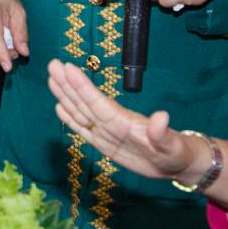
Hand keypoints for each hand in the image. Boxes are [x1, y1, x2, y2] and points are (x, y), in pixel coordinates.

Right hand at [46, 59, 203, 181]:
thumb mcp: (172, 146)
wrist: (176, 164)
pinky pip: (84, 129)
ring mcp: (107, 133)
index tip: (68, 68)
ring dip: (65, 96)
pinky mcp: (105, 144)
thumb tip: (162, 116)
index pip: (99, 103)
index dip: (83, 87)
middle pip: (85, 102)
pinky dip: (70, 119)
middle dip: (68, 85)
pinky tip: (59, 107)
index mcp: (124, 123)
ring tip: (51, 78)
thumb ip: (163, 133)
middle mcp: (112, 124)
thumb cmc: (176, 153)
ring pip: (81, 112)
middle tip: (52, 64)